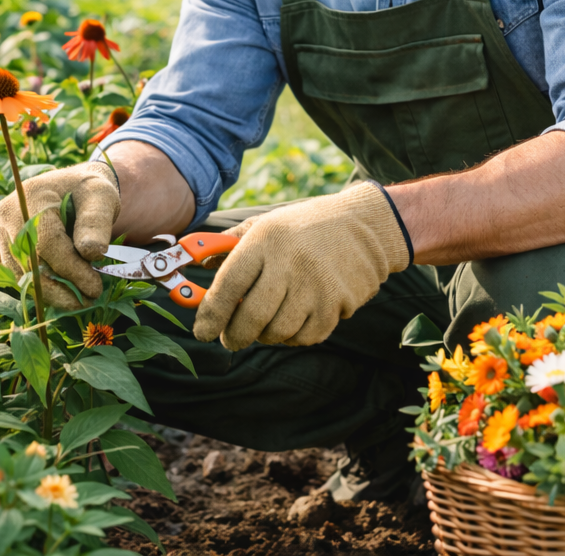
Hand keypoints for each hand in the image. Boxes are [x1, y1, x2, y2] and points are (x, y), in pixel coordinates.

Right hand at [0, 162, 119, 309]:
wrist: (73, 188)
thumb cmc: (88, 191)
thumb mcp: (101, 197)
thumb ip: (96, 221)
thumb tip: (92, 253)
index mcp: (29, 197)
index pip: (47, 243)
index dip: (71, 269)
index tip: (95, 287)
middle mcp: (7, 217)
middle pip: (29, 263)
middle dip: (61, 289)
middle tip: (89, 301)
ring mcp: (1, 235)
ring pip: (21, 276)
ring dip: (51, 295)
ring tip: (80, 301)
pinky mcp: (3, 250)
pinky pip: (19, 277)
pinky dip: (42, 290)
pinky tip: (65, 295)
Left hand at [192, 182, 410, 350]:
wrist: (363, 226)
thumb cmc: (305, 227)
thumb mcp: (267, 224)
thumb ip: (231, 245)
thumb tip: (201, 266)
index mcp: (266, 240)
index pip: (229, 285)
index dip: (210, 314)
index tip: (202, 331)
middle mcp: (289, 263)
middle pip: (251, 318)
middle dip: (234, 336)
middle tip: (229, 339)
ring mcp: (315, 286)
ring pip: (277, 332)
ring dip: (265, 335)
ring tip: (265, 324)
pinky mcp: (337, 304)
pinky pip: (304, 337)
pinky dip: (293, 336)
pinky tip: (294, 320)